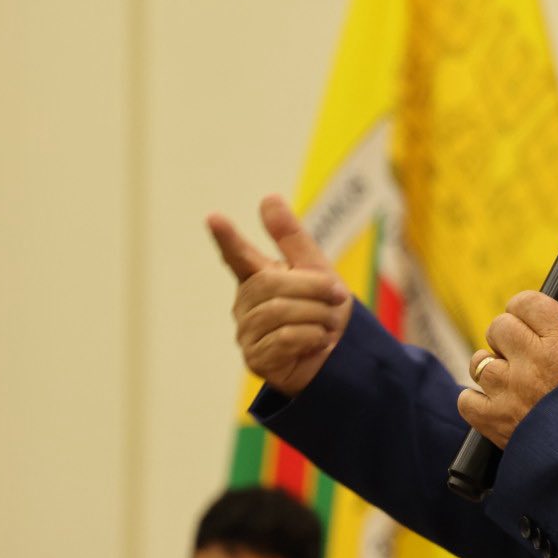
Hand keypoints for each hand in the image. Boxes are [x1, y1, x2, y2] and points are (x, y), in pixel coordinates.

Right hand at [206, 195, 352, 396]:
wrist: (343, 359)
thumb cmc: (326, 312)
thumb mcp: (316, 271)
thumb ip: (292, 239)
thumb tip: (268, 198)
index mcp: (259, 278)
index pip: (238, 256)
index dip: (227, 239)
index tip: (214, 218)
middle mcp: (246, 304)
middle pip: (271, 284)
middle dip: (313, 289)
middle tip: (338, 297)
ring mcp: (248, 333)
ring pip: (279, 312)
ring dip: (317, 316)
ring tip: (329, 325)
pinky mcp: (256, 359)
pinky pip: (284, 339)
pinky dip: (311, 338)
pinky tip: (320, 342)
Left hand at [458, 291, 557, 447]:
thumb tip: (540, 332)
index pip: (527, 303)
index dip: (524, 311)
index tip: (527, 321)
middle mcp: (533, 360)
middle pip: (499, 327)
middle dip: (507, 339)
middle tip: (521, 354)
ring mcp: (509, 390)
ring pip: (478, 362)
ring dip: (490, 370)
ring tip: (509, 383)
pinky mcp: (494, 421)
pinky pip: (467, 400)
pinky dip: (476, 403)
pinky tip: (495, 407)